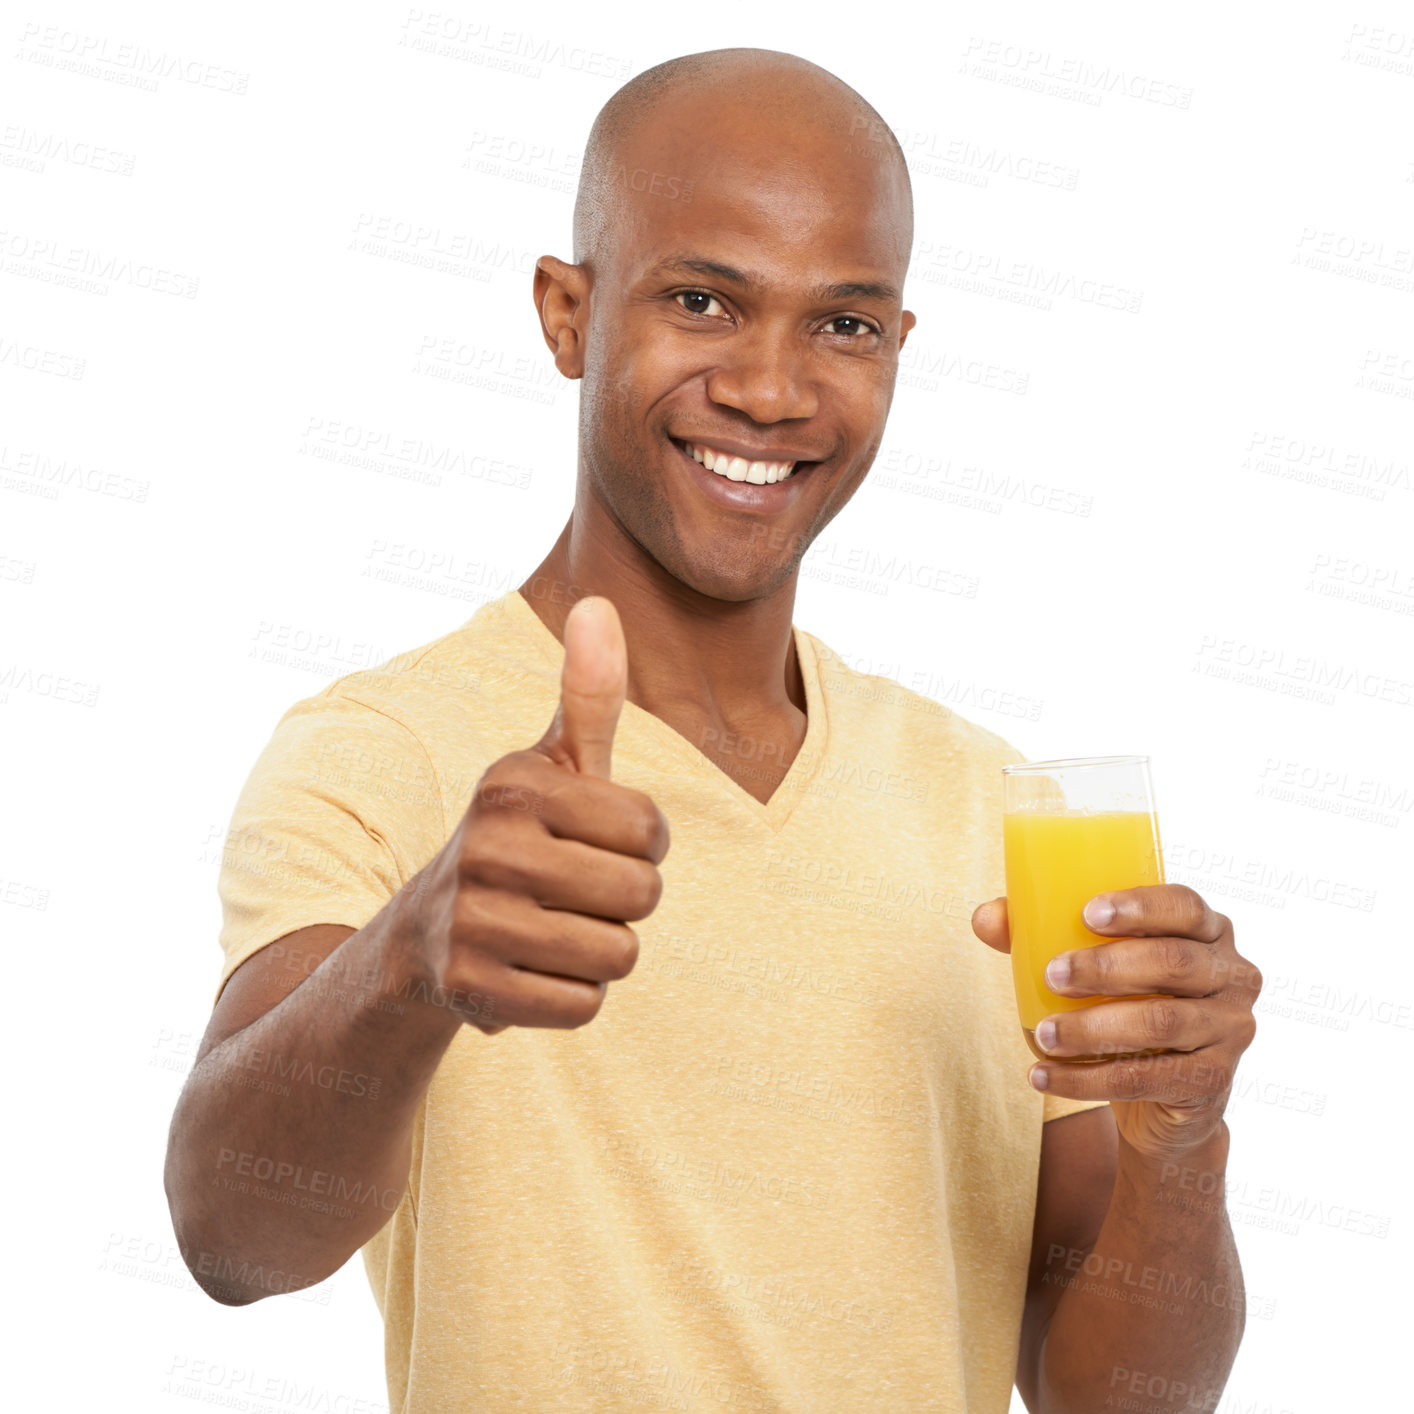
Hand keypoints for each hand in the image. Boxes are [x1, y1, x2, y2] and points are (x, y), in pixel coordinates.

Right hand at [402, 595, 669, 1034]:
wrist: (422, 936)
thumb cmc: (516, 838)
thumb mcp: (549, 765)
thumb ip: (589, 693)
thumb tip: (600, 602)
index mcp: (515, 783)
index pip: (652, 830)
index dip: (641, 844)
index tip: (596, 842)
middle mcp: (487, 845)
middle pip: (642, 896)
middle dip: (624, 901)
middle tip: (572, 892)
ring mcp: (473, 920)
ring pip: (618, 955)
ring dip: (599, 951)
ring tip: (551, 929)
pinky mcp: (468, 990)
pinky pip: (584, 1005)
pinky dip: (570, 996)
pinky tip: (529, 970)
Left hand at [972, 888, 1261, 1163]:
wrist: (1165, 1094)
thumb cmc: (1127, 1003)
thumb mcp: (1096, 966)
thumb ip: (1042, 934)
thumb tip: (984, 917)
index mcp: (1208, 930)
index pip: (1184, 906)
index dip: (1139, 906)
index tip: (1087, 913)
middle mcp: (1233, 975)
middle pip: (1172, 962)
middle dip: (1105, 967)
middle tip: (1052, 975)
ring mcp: (1231, 1029)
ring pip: (1161, 1022)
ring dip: (1092, 1028)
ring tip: (1042, 1034)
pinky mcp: (1213, 1080)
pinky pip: (1147, 1078)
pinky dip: (1087, 1080)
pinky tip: (1043, 1077)